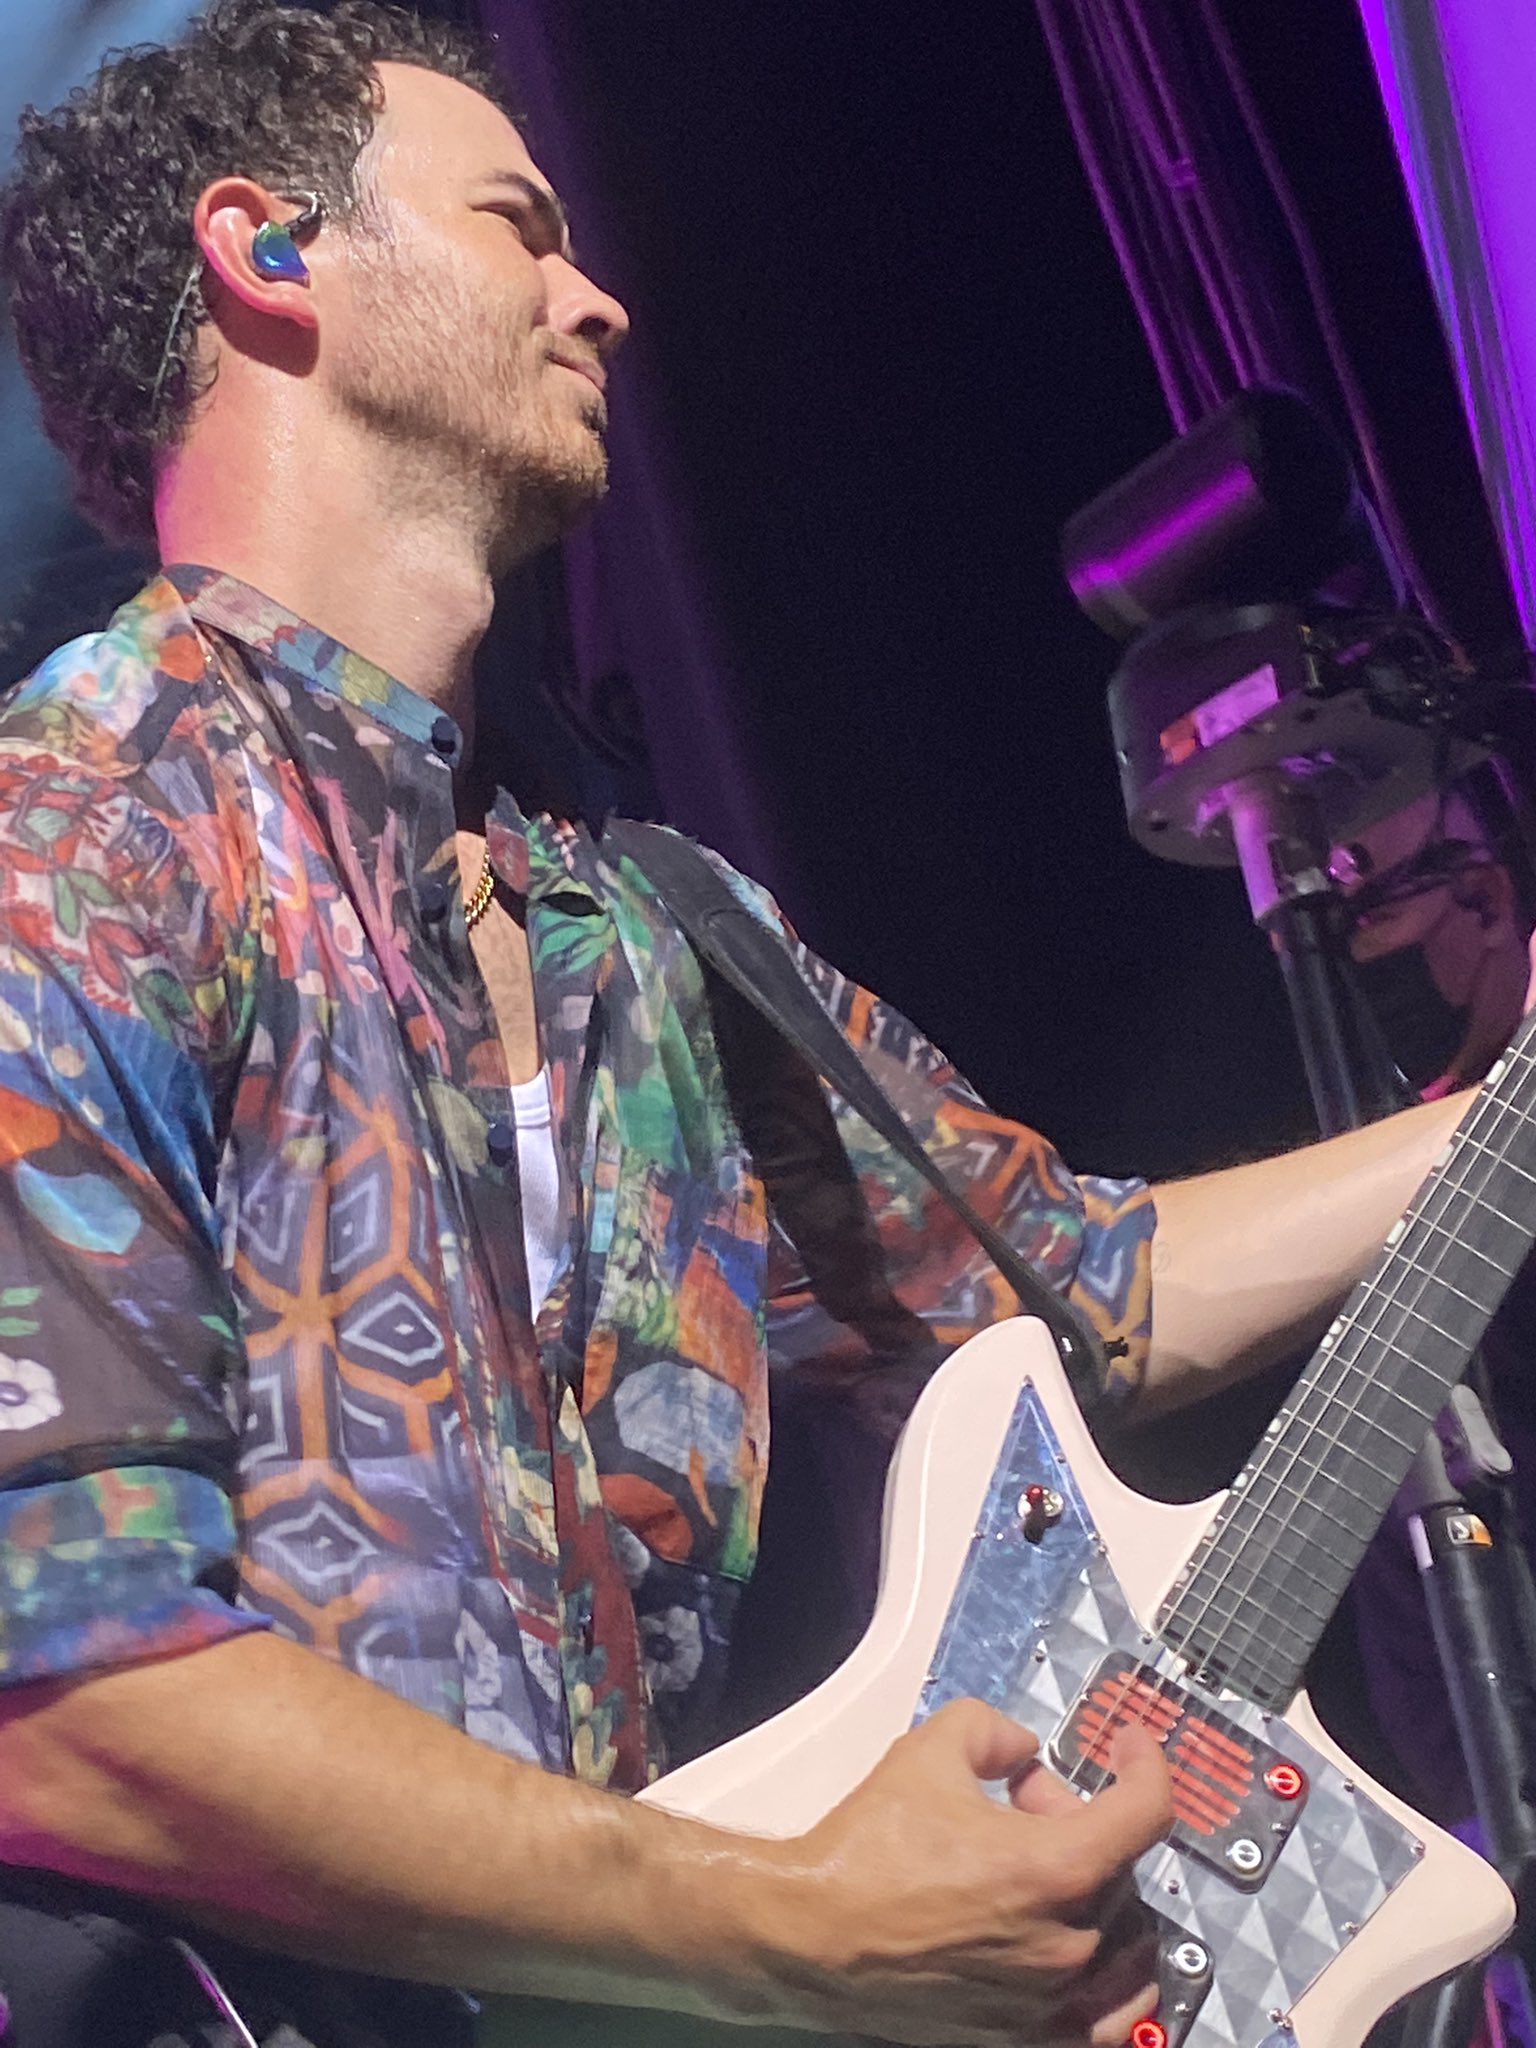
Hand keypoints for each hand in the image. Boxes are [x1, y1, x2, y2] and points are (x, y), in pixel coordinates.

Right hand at [760, 1697, 1172, 2046]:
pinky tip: (1092, 1956)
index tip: (1125, 1744)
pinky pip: (1109, 2023)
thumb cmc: (870, 1846)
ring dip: (1102, 1894)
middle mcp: (1068, 1944)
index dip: (1144, 1763)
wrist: (814, 1935)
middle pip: (1123, 1868)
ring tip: (1042, 1871)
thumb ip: (996, 1730)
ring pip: (1125, 1942)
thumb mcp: (932, 1748)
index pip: (1147, 1811)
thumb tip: (1026, 1751)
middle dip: (1084, 1820)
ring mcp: (1051, 2003)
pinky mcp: (1027, 2038)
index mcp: (1055, 1870)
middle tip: (1025, 1801)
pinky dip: (1117, 1986)